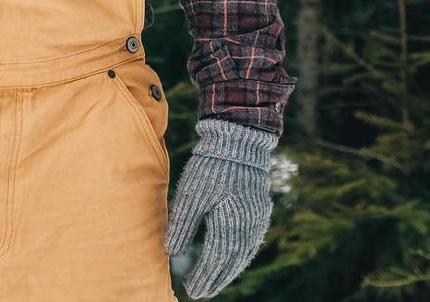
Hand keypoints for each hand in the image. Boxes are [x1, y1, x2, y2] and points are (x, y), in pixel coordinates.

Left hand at [164, 118, 277, 298]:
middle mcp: (247, 225)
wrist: (238, 142)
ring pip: (243, 254)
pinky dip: (240, 256)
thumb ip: (183, 224)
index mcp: (230, 221)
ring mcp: (257, 219)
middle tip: (202, 292)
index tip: (193, 288)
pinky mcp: (259, 211)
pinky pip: (251, 242)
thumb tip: (170, 250)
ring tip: (215, 283)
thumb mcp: (191, 194)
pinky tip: (232, 262)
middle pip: (232, 261)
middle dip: (216, 278)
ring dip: (229, 271)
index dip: (205, 275)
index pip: (217, 258)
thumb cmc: (209, 167)